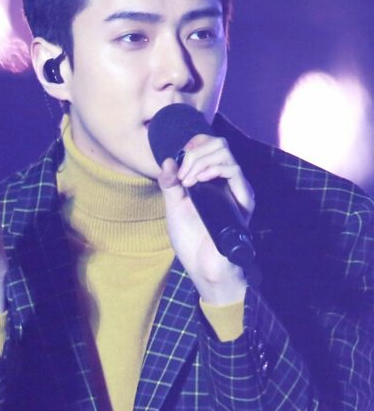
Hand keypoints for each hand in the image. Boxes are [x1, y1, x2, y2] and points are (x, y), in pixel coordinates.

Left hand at [158, 133, 254, 305]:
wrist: (203, 266)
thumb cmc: (190, 241)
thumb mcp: (174, 207)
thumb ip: (170, 183)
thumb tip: (167, 160)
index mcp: (211, 181)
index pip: (209, 146)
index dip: (193, 146)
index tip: (179, 163)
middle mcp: (227, 182)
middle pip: (218, 144)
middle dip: (194, 153)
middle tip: (182, 175)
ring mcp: (236, 189)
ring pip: (225, 152)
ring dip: (200, 160)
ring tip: (189, 180)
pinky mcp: (242, 199)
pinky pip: (234, 170)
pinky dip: (213, 169)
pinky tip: (199, 181)